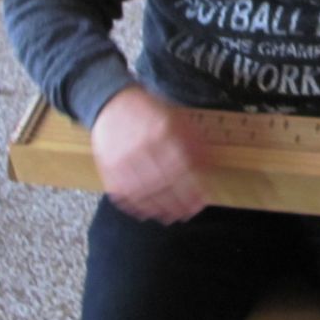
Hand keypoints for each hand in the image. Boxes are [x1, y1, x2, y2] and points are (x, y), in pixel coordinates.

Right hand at [91, 85, 207, 223]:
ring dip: (159, 209)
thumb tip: (210, 167)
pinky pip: (123, 193)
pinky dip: (136, 206)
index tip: (202, 201)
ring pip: (144, 192)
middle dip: (178, 203)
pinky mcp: (108, 168)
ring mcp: (122, 158)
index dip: (193, 188)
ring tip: (170, 217)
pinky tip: (147, 212)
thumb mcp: (177, 119)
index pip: (182, 167)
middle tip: (188, 213)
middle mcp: (142, 146)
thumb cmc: (149, 112)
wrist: (111, 103)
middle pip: (164, 183)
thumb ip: (195, 142)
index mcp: (163, 131)